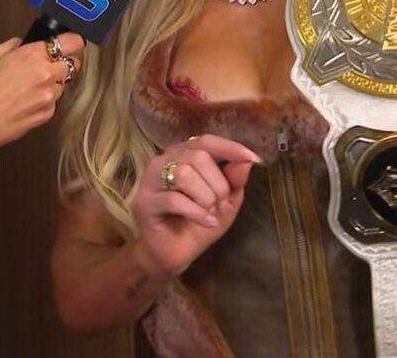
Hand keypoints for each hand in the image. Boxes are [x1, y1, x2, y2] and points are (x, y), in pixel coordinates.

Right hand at [0, 33, 85, 153]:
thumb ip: (12, 45)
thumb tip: (22, 42)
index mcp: (31, 55)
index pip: (72, 41)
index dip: (72, 41)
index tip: (70, 42)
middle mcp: (45, 74)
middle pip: (73, 62)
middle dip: (61, 62)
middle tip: (45, 66)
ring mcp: (49, 95)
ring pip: (63, 83)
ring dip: (53, 83)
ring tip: (29, 87)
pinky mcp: (48, 113)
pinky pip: (54, 101)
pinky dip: (45, 100)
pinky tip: (26, 101)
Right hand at [130, 135, 261, 276]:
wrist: (172, 255)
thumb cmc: (197, 224)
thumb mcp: (225, 202)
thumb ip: (234, 180)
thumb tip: (246, 161)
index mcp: (182, 156)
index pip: (205, 141)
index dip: (229, 148)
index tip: (252, 158)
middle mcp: (162, 162)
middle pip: (197, 156)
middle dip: (218, 184)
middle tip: (220, 205)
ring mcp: (150, 181)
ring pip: (184, 174)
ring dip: (206, 197)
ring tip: (210, 213)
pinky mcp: (144, 203)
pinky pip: (175, 200)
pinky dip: (197, 212)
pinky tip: (207, 222)